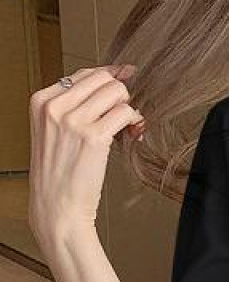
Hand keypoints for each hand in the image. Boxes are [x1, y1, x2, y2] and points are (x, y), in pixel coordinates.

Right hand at [28, 63, 142, 250]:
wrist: (57, 207)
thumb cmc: (59, 176)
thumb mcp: (53, 133)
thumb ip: (72, 109)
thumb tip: (106, 88)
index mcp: (41, 101)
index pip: (82, 74)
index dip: (109, 77)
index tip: (124, 79)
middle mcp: (54, 107)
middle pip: (102, 78)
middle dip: (120, 93)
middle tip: (126, 112)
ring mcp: (73, 120)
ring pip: (116, 92)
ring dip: (129, 107)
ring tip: (130, 125)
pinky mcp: (93, 137)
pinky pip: (125, 113)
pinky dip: (135, 121)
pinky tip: (134, 133)